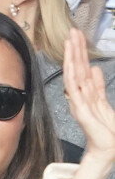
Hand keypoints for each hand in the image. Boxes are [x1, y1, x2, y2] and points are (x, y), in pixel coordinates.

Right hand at [63, 29, 114, 160]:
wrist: (109, 147)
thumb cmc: (105, 128)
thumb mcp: (104, 101)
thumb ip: (98, 85)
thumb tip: (94, 68)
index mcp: (86, 91)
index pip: (82, 67)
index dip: (80, 52)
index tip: (78, 37)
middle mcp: (79, 94)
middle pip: (76, 67)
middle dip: (75, 49)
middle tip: (73, 31)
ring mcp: (78, 100)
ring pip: (73, 73)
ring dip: (71, 57)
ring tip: (70, 41)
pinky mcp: (79, 108)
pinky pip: (73, 88)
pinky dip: (71, 74)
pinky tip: (70, 63)